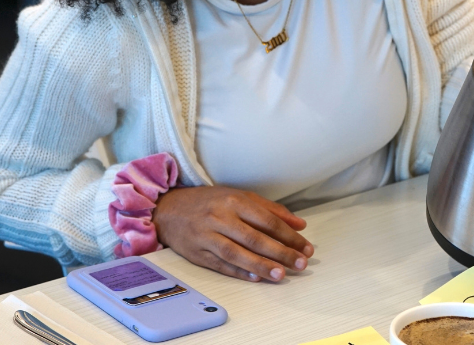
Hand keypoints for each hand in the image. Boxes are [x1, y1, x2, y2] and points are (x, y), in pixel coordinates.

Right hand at [155, 186, 312, 281]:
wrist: (168, 209)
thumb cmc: (207, 202)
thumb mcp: (238, 196)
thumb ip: (270, 210)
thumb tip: (299, 225)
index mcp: (233, 201)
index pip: (267, 220)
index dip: (289, 236)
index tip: (305, 248)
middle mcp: (220, 217)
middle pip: (255, 238)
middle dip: (281, 253)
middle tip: (300, 263)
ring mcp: (206, 236)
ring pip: (237, 253)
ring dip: (261, 265)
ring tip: (281, 275)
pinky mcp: (197, 252)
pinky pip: (220, 264)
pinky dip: (238, 272)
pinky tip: (255, 277)